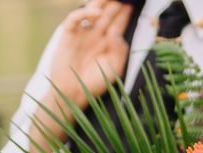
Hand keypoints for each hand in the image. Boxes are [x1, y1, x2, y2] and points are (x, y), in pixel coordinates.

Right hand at [28, 0, 132, 152]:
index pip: (118, 23)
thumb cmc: (94, 84)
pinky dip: (85, 13)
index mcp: (107, 44)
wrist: (73, 93)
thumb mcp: (114, 69)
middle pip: (106, 13)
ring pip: (91, 11)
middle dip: (115, 4)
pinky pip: (75, 19)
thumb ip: (119, 51)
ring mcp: (82, 33)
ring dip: (101, 3)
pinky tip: (97, 14)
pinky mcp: (68, 35)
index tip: (133, 4)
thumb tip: (117, 33)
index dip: (125, 13)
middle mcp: (95, 35)